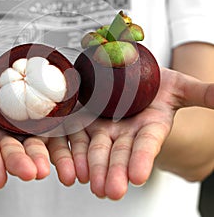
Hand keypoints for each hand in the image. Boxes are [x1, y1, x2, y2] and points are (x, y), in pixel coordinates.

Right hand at [0, 71, 51, 188]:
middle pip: (12, 149)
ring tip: (52, 169)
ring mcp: (23, 130)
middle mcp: (3, 135)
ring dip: (44, 157)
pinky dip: (61, 145)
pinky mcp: (40, 123)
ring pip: (35, 145)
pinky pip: (52, 133)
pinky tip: (70, 156)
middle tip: (32, 173)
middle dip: (20, 162)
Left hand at [48, 67, 213, 199]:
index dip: (142, 158)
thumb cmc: (160, 85)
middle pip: (120, 153)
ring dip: (93, 166)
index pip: (147, 145)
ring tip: (90, 183)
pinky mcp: (88, 122)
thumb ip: (202, 95)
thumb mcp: (181, 87)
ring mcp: (106, 128)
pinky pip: (78, 136)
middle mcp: (127, 133)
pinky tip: (70, 167)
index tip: (137, 176)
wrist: (134, 80)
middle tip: (110, 191)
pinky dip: (73, 151)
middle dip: (115, 172)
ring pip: (97, 149)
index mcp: (150, 127)